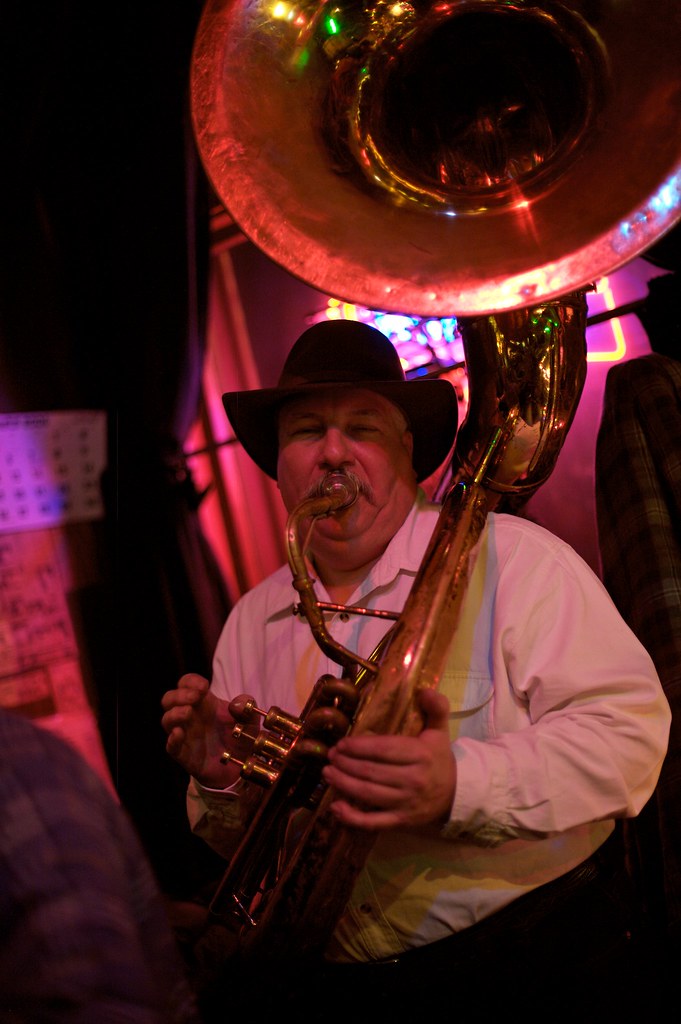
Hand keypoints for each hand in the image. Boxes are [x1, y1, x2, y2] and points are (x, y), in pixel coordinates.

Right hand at [160, 673, 241, 788]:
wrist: (242, 767)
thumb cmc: (242, 738)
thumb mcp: (250, 720)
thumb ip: (246, 707)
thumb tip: (237, 703)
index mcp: (205, 704)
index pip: (187, 684)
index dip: (191, 681)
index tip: (204, 686)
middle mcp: (191, 717)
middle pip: (170, 699)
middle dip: (179, 694)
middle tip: (194, 697)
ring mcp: (185, 735)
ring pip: (167, 720)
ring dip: (174, 713)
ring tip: (188, 712)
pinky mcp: (185, 755)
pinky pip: (171, 746)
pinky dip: (172, 739)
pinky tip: (179, 734)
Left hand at [321, 687, 455, 830]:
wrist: (456, 795)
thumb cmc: (439, 760)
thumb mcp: (440, 731)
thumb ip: (436, 708)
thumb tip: (424, 690)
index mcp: (421, 755)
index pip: (384, 750)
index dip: (359, 747)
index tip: (342, 743)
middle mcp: (413, 780)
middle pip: (372, 772)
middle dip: (346, 763)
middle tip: (330, 755)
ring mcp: (406, 803)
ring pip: (368, 794)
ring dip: (344, 784)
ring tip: (327, 773)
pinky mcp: (400, 821)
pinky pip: (373, 822)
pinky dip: (352, 817)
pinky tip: (335, 807)